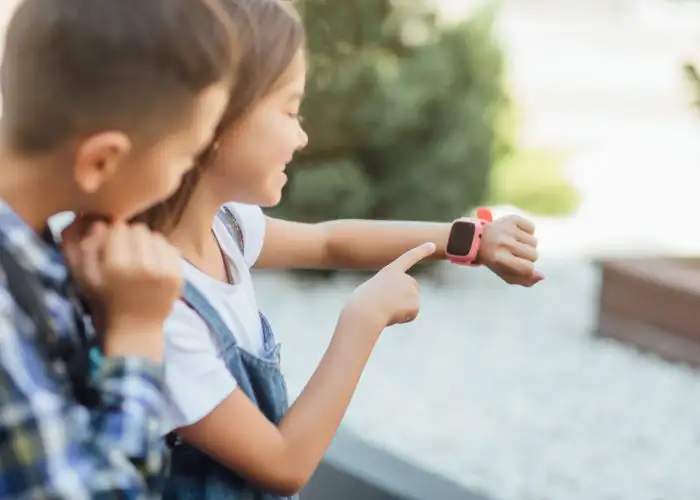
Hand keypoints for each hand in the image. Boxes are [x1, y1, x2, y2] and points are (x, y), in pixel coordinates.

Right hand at [62, 218, 182, 334]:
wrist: (135, 328)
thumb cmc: (106, 301)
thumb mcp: (85, 277)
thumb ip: (85, 248)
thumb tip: (99, 223)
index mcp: (116, 266)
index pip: (118, 228)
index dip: (113, 235)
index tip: (112, 247)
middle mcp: (142, 266)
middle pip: (139, 229)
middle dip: (131, 237)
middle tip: (127, 253)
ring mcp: (163, 270)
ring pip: (156, 236)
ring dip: (147, 244)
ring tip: (141, 260)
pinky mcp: (178, 275)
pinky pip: (171, 248)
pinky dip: (162, 253)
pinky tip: (154, 265)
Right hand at [344, 242, 435, 329]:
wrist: (366, 312)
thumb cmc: (361, 303)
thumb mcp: (371, 291)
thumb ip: (387, 292)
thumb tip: (394, 304)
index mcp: (391, 271)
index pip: (409, 258)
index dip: (422, 251)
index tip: (433, 245)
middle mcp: (405, 278)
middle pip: (411, 287)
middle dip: (403, 296)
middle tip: (385, 303)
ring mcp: (412, 291)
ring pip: (409, 303)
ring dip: (399, 309)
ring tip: (385, 309)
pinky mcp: (416, 305)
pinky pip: (411, 314)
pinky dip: (403, 318)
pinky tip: (392, 316)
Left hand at [477, 215, 543, 286]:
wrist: (478, 238)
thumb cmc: (494, 259)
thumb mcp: (504, 273)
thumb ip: (524, 280)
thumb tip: (542, 276)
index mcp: (498, 259)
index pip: (528, 268)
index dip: (528, 269)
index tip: (519, 266)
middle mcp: (502, 243)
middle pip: (534, 254)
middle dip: (528, 256)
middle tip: (514, 253)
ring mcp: (507, 229)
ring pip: (534, 241)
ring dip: (527, 244)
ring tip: (514, 243)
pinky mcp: (511, 218)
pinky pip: (531, 227)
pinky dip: (527, 231)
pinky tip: (515, 233)